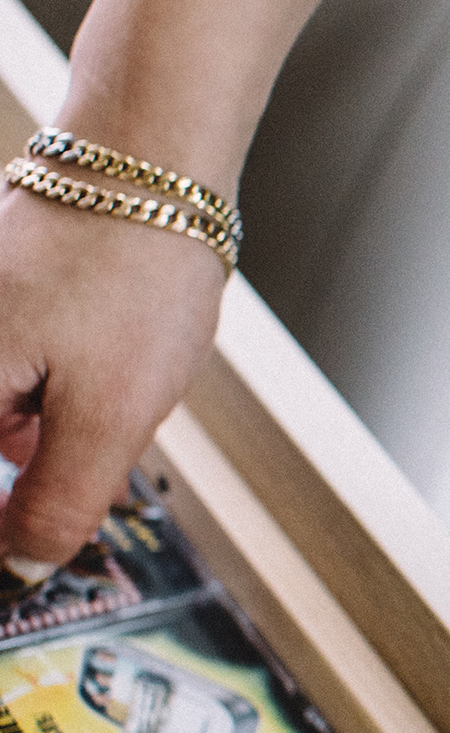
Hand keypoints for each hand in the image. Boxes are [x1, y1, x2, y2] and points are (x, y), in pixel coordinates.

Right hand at [0, 186, 224, 581]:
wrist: (151, 163)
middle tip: (96, 422)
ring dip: (61, 427)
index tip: (35, 545)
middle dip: (45, 462)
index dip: (4, 529)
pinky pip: (26, 380)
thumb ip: (57, 502)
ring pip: (11, 420)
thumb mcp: (108, 414)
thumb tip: (20, 568)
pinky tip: (113, 351)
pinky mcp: (0, 309)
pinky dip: (70, 389)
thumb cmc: (131, 271)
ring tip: (115, 363)